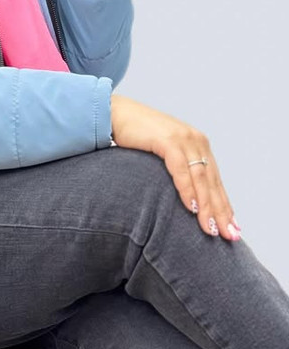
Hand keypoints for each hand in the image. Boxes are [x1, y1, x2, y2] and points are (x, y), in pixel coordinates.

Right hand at [110, 95, 241, 240]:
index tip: (231, 228)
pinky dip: (187, 190)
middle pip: (212, 182)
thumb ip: (177, 167)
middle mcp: (195, 140)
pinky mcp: (166, 140)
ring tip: (211, 228)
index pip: (215, 180)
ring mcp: (182, 139)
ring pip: (200, 178)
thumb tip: (185, 196)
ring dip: (206, 206)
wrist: (116, 113)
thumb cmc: (135, 136)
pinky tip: (192, 208)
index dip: (224, 205)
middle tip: (229, 235)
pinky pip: (181, 170)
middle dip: (221, 211)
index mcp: (197, 144)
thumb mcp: (162, 152)